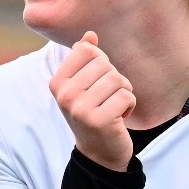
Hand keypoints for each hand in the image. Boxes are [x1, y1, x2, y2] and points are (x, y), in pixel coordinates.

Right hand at [49, 31, 134, 171]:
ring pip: (117, 79)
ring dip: (124, 92)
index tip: (97, 81)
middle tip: (107, 98)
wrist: (99, 153)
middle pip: (104, 64)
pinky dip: (129, 105)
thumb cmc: (92, 113)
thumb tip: (90, 35)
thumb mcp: (83, 86)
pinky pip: (126, 96)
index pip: (87, 50)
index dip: (101, 62)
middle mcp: (65, 95)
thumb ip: (85, 59)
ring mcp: (81, 109)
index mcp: (58, 83)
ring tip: (114, 107)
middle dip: (114, 79)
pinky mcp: (99, 121)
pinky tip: (120, 117)